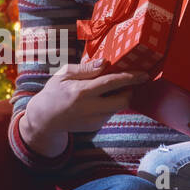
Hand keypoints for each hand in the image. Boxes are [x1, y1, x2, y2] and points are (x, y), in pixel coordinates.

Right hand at [20, 58, 149, 155]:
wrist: (45, 119)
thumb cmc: (54, 92)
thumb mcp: (64, 75)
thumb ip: (86, 69)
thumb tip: (105, 63)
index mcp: (81, 92)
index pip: (111, 83)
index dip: (130, 77)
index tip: (144, 73)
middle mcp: (90, 108)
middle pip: (123, 100)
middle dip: (130, 89)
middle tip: (129, 80)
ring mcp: (94, 120)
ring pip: (119, 107)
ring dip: (120, 96)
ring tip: (111, 88)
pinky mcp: (96, 127)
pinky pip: (111, 112)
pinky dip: (111, 104)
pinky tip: (100, 99)